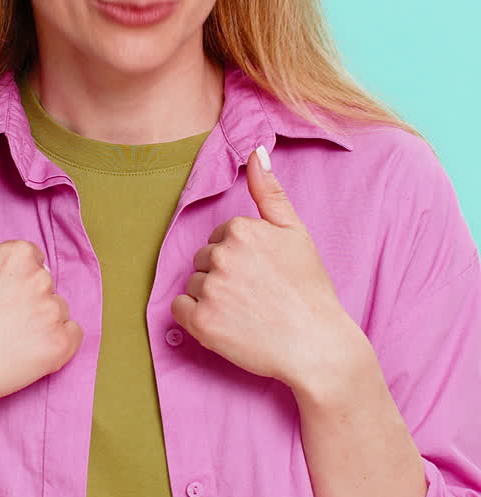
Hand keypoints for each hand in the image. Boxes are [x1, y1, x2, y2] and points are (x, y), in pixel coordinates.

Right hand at [0, 161, 83, 412]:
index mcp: (19, 253)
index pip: (26, 261)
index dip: (4, 281)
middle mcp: (42, 278)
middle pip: (43, 284)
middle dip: (23, 300)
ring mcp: (54, 313)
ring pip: (56, 310)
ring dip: (37, 323)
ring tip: (4, 339)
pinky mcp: (62, 346)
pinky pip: (71, 338)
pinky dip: (54, 346)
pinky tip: (25, 352)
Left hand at [170, 146, 349, 389]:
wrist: (317, 345)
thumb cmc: (308, 289)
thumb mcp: (295, 232)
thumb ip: (270, 192)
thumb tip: (255, 151)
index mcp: (240, 229)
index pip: (221, 237)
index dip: (241, 257)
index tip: (263, 274)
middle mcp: (221, 256)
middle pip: (204, 259)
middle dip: (224, 275)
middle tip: (256, 294)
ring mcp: (210, 290)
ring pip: (193, 284)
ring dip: (212, 297)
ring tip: (246, 311)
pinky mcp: (201, 323)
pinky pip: (179, 308)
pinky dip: (195, 317)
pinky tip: (225, 323)